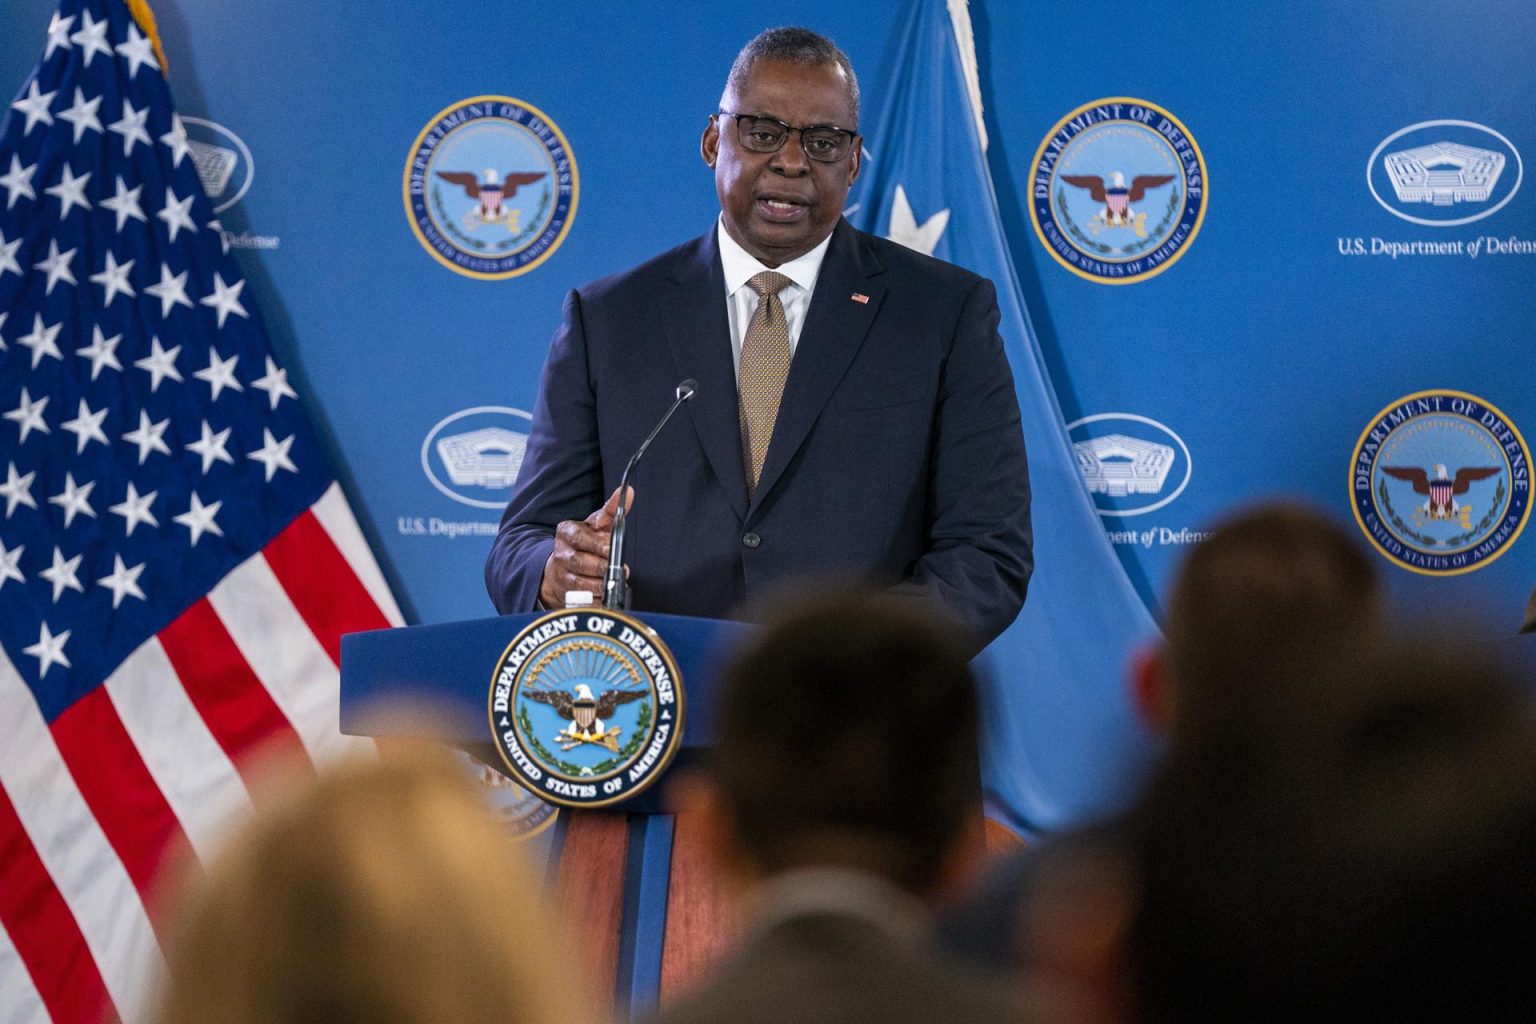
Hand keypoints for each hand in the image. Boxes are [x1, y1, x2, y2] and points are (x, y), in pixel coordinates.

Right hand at [540, 486, 633, 608]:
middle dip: (601, 567)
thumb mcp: (596, 524)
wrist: (562, 567)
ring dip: (599, 585)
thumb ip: (612, 510)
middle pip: (580, 562)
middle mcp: (561, 554)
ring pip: (580, 583)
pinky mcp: (565, 594)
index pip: (579, 537)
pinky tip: (605, 597)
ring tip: (613, 583)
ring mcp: (561, 575)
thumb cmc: (585, 542)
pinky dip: (595, 601)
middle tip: (619, 570)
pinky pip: (581, 601)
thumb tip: (628, 492)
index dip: (596, 545)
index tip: (611, 550)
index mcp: (566, 532)